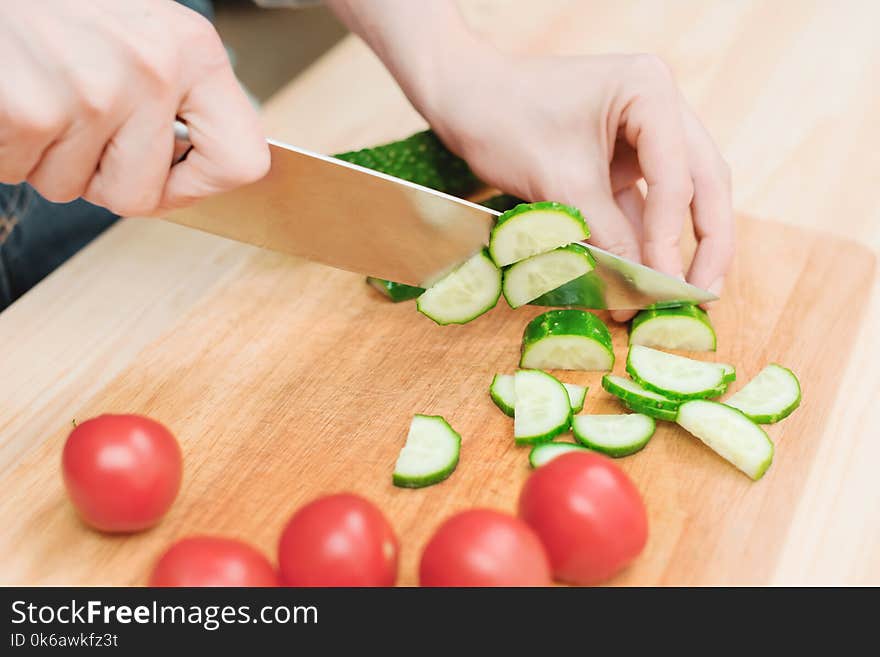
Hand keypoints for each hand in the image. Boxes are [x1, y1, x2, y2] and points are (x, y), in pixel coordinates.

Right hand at [0, 0, 268, 216]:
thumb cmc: (58, 2)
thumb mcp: (145, 31)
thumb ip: (179, 97)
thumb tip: (195, 170)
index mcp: (194, 52)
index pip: (240, 162)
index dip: (196, 186)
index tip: (169, 178)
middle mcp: (152, 71)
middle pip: (141, 195)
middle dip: (101, 178)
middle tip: (77, 126)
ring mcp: (92, 94)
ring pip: (72, 188)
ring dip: (48, 157)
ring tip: (41, 93)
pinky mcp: (31, 112)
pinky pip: (19, 171)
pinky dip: (9, 147)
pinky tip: (14, 94)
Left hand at [326, 0, 734, 319]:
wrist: (460, 101)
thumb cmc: (504, 120)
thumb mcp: (559, 183)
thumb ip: (605, 236)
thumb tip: (639, 294)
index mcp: (649, 91)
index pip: (677, 174)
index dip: (671, 235)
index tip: (662, 285)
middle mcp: (657, 108)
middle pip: (701, 182)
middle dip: (706, 242)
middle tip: (705, 296)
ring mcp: (640, 136)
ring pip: (677, 198)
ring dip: (674, 247)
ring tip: (677, 299)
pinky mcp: (617, 162)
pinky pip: (641, 206)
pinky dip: (640, 241)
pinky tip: (641, 280)